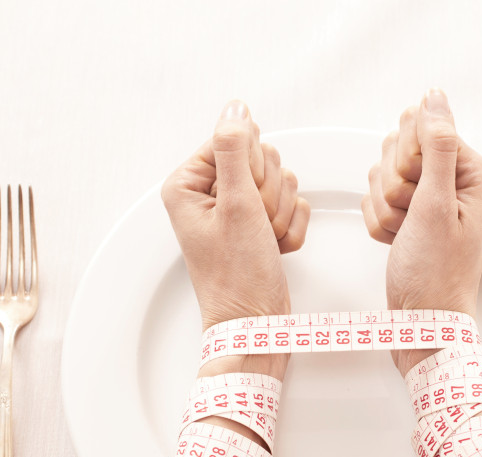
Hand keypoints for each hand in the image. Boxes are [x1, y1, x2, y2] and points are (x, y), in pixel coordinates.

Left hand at [162, 100, 309, 379]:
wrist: (256, 324)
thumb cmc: (238, 275)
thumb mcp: (236, 205)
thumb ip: (235, 150)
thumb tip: (235, 108)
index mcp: (188, 184)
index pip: (235, 140)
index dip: (251, 168)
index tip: (246, 201)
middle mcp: (209, 194)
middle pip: (260, 159)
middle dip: (269, 195)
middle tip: (255, 227)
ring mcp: (237, 210)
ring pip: (282, 182)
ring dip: (282, 214)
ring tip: (265, 243)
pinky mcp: (259, 225)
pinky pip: (292, 206)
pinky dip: (290, 229)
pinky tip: (276, 250)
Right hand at [361, 89, 481, 375]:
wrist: (421, 322)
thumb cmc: (436, 274)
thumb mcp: (436, 205)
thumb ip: (436, 146)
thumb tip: (435, 98)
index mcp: (471, 173)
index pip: (423, 129)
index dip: (409, 160)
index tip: (418, 191)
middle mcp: (452, 182)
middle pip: (399, 150)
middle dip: (394, 187)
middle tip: (411, 218)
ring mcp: (428, 200)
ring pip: (382, 175)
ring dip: (384, 208)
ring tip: (404, 235)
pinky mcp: (408, 216)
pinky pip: (374, 200)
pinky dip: (379, 223)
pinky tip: (395, 243)